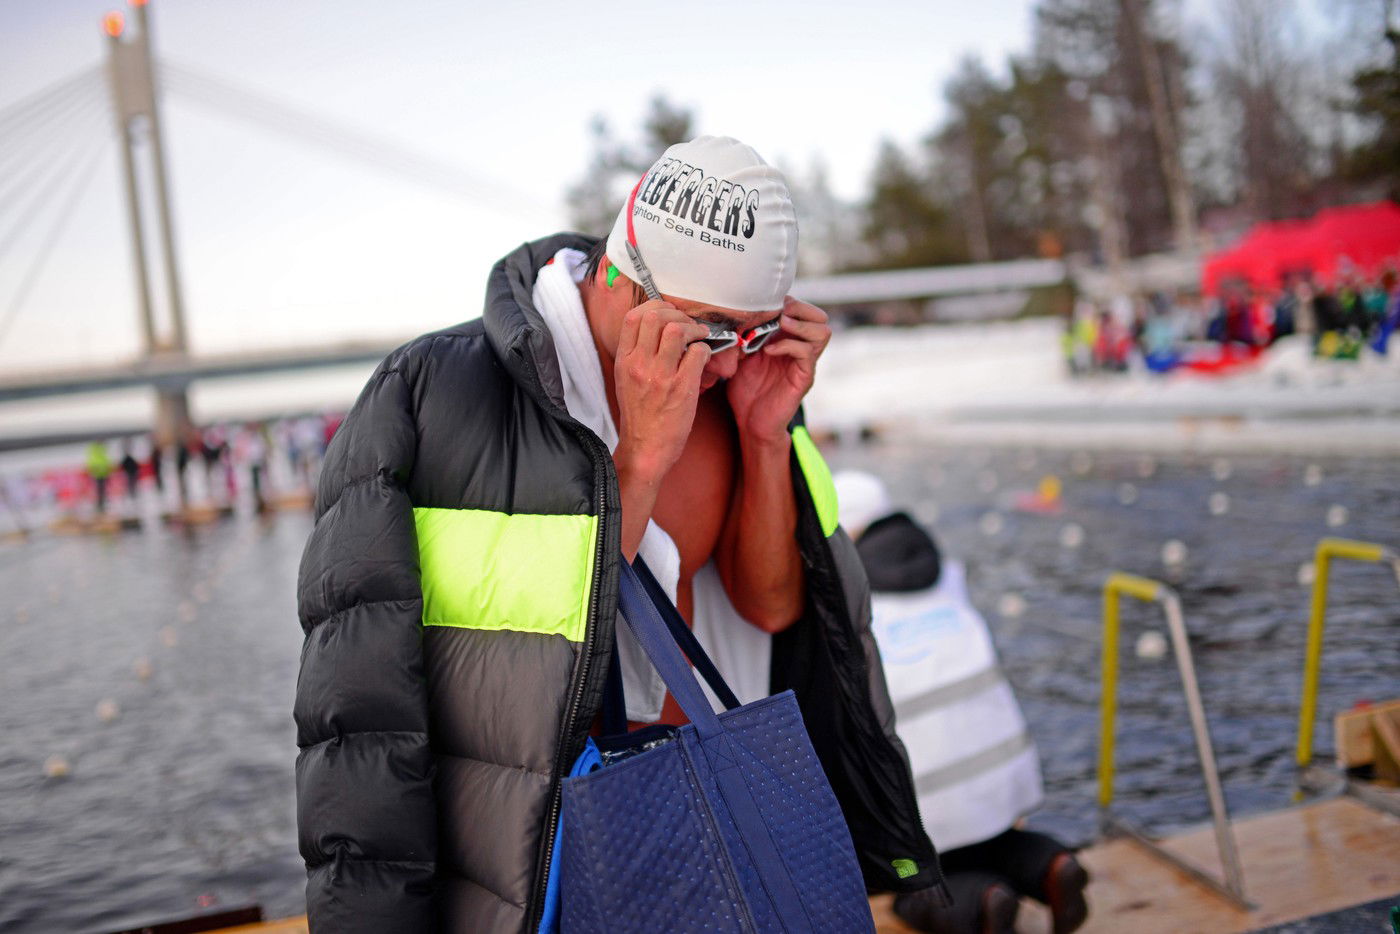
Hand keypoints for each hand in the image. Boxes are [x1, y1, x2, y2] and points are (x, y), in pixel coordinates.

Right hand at [613, 300, 711, 482]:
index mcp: (624, 361)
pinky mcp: (682, 388)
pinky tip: (703, 357)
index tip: (668, 314)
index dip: (654, 307)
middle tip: (688, 324)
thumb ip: (637, 354)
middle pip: (655, 317)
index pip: (633, 318)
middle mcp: (639, 365)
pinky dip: (704, 349)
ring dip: (694, 328)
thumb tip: (658, 329)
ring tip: (699, 335)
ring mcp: (660, 376)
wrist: (646, 448)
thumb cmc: (640, 416)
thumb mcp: (626, 380)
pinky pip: (697, 353)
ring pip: (677, 330)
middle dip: (677, 315)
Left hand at [726, 296, 830, 445]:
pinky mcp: (803, 378)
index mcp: (789, 340)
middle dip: (801, 309)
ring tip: (778, 327)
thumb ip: (745, 335)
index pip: (805, 311)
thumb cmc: (746, 390)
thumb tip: (736, 314)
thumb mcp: (742, 355)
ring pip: (822, 333)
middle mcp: (801, 350)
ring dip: (799, 325)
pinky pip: (806, 353)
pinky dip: (787, 345)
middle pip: (821, 318)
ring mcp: (805, 364)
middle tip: (779, 314)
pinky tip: (768, 350)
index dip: (791, 302)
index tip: (769, 304)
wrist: (750, 423)